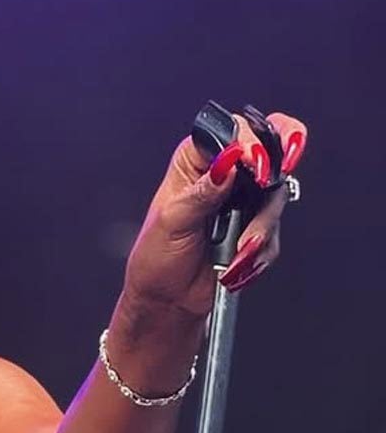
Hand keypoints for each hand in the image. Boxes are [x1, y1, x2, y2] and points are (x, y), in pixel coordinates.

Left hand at [121, 110, 307, 318]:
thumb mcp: (172, 221)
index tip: (255, 163)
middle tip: (266, 186)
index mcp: (197, 159)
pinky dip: (261, 252)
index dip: (252, 141)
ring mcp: (244, 201)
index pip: (234, 131)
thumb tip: (228, 164)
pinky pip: (275, 233)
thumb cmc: (156, 259)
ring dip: (261, 227)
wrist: (166, 301)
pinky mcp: (256, 228)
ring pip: (276, 196)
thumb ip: (202, 192)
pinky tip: (237, 265)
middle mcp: (225, 173)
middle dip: (273, 173)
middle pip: (271, 150)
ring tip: (238, 251)